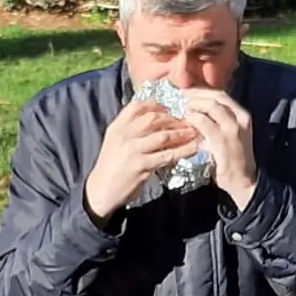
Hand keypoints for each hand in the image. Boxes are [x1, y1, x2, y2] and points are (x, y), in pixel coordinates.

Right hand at [83, 101, 203, 220]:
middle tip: (187, 120)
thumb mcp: (115, 141)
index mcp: (117, 126)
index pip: (137, 106)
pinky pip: (167, 155)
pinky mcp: (142, 166)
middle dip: (173, 118)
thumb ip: (131, 129)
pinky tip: (193, 148)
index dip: (156, 105)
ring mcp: (133, 150)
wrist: (102, 190)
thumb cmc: (111, 166)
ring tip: (194, 132)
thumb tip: (157, 119)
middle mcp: (124, 135)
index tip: (170, 109)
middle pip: (153, 118)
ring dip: (182, 133)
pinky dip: (183, 150)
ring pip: (163, 135)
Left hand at [183, 89, 258, 210]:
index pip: (221, 95)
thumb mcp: (228, 135)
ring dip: (194, 105)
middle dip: (196, 94)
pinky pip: (205, 122)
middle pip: (216, 96)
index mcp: (242, 115)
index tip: (187, 91)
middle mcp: (241, 118)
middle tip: (180, 96)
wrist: (243, 182)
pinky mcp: (223, 140)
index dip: (202, 90)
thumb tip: (196, 109)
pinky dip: (193, 119)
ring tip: (183, 109)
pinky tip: (187, 121)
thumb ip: (216, 121)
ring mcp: (233, 129)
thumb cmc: (231, 159)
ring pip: (211, 106)